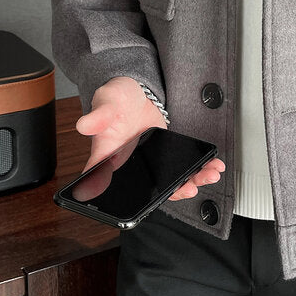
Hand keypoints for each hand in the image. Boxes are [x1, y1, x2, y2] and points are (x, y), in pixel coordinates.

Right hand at [75, 76, 225, 200]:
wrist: (135, 90)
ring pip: (168, 183)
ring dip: (190, 182)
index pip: (108, 186)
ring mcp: (147, 164)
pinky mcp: (164, 157)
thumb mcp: (106, 101)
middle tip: (189, 189)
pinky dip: (196, 169)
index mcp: (107, 158)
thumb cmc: (115, 98)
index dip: (123, 199)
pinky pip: (179, 169)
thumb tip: (84, 124)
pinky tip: (211, 165)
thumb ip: (98, 115)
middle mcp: (128, 166)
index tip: (142, 204)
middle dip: (171, 192)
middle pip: (147, 191)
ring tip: (208, 175)